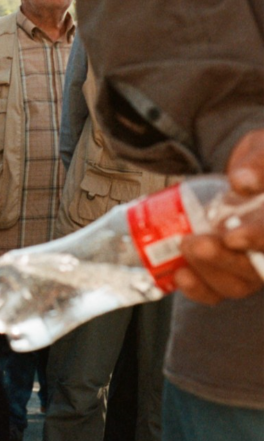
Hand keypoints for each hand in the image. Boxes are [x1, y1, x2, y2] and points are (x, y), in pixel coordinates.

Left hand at [175, 129, 263, 303]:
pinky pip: (219, 291)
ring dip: (208, 274)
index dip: (256, 239)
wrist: (246, 172)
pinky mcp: (229, 270)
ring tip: (184, 250)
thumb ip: (259, 162)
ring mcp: (251, 262)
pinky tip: (181, 275)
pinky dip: (199, 289)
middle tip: (194, 243)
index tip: (232, 237)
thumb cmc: (260, 161)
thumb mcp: (262, 148)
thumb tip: (242, 181)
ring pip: (239, 284)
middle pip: (256, 270)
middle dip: (224, 260)